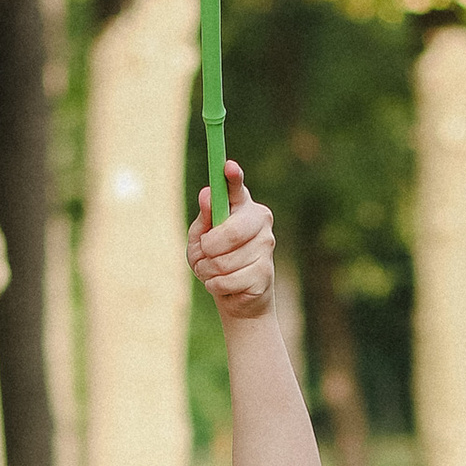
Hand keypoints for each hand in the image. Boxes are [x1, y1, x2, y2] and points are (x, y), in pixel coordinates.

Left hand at [188, 162, 276, 321]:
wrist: (236, 298)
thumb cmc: (215, 261)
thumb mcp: (200, 240)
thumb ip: (203, 219)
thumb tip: (206, 194)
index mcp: (242, 206)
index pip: (237, 189)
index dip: (233, 178)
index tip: (228, 167)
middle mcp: (260, 220)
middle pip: (232, 231)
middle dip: (209, 247)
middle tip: (204, 252)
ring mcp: (266, 246)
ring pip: (224, 260)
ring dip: (208, 270)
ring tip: (212, 272)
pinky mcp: (265, 273)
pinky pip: (227, 279)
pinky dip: (215, 285)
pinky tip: (223, 284)